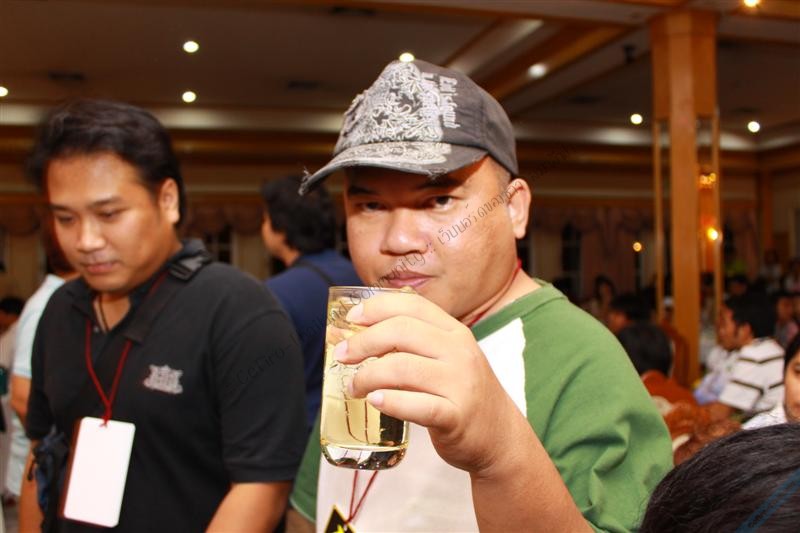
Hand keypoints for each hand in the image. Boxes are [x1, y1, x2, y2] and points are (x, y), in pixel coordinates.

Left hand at [334, 292, 520, 474]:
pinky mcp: (456, 416)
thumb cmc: (460, 394)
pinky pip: (418, 405)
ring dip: (368, 376)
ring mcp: (460, 384)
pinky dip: (391, 402)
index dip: (376, 307)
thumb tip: (351, 333)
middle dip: (363, 341)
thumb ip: (410, 343)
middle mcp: (459, 352)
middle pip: (401, 331)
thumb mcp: (446, 358)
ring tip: (354, 387)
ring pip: (402, 367)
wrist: (499, 437)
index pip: (411, 305)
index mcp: (454, 332)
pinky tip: (375, 401)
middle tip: (342, 355)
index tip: (351, 320)